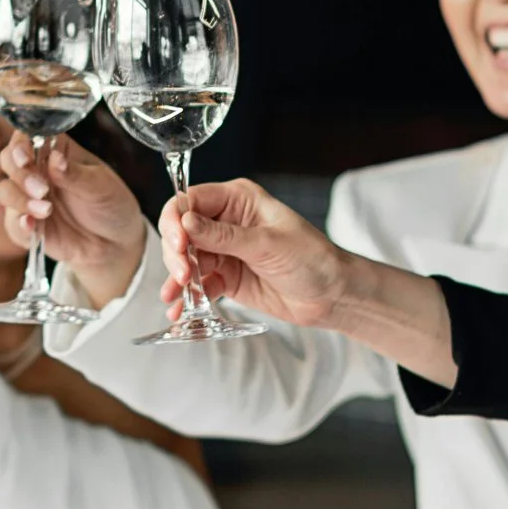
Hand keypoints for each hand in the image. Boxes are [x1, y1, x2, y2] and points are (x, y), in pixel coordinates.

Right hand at [0, 135, 146, 307]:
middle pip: (8, 160)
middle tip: (42, 189)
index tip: (26, 158)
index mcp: (56, 151)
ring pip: (5, 191)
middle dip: (20, 174)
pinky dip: (19, 224)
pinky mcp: (27, 226)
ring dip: (20, 199)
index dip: (20, 144)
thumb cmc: (111, 205)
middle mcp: (38, 171)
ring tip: (47, 210)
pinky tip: (32, 226)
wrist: (115, 244)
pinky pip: (12, 223)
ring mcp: (29, 198)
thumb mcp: (101, 186)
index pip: (27, 137)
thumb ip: (75, 174)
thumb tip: (55, 159)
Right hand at [153, 179, 353, 328]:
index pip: (191, 200)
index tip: (178, 246)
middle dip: (176, 254)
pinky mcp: (226, 277)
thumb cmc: (312, 259)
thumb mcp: (267, 244)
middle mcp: (226, 221)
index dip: (177, 221)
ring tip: (175, 297)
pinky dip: (187, 297)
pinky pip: (198, 284)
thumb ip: (224, 236)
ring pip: (186, 260)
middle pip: (182, 231)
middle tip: (183, 275)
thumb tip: (186, 223)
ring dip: (177, 278)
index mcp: (238, 199)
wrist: (332, 296)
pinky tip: (179, 309)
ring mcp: (224, 250)